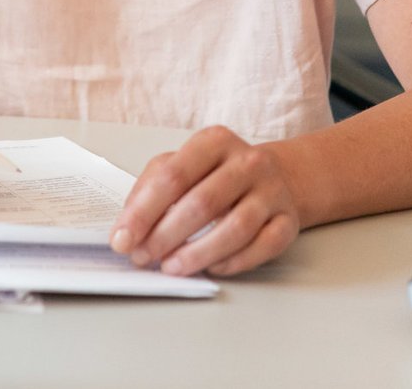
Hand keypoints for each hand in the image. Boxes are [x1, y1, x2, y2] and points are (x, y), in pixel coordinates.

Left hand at [110, 125, 300, 276]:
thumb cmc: (215, 174)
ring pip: (235, 229)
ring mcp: (272, 191)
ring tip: (172, 267)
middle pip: (202, 203)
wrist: (276, 177)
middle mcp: (247, 162)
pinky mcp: (288, 221)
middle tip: (143, 257)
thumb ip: (149, 190)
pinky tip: (211, 268)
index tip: (123, 239)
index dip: (143, 212)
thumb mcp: (179, 166)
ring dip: (198, 254)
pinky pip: (262, 247)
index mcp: (213, 142)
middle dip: (165, 236)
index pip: (172, 177)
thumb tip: (125, 229)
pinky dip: (233, 262)